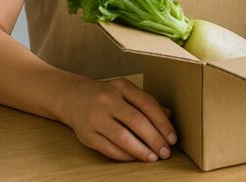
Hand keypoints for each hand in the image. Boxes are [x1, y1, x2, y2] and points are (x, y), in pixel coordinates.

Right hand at [61, 77, 176, 161]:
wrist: (73, 97)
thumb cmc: (106, 96)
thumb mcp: (126, 92)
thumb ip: (146, 103)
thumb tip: (169, 116)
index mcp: (122, 87)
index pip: (147, 104)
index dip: (162, 123)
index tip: (172, 138)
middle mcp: (108, 100)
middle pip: (137, 121)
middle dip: (155, 139)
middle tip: (165, 152)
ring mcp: (96, 117)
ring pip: (122, 137)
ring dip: (141, 150)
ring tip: (153, 157)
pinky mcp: (86, 134)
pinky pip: (108, 148)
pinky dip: (125, 155)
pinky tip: (136, 157)